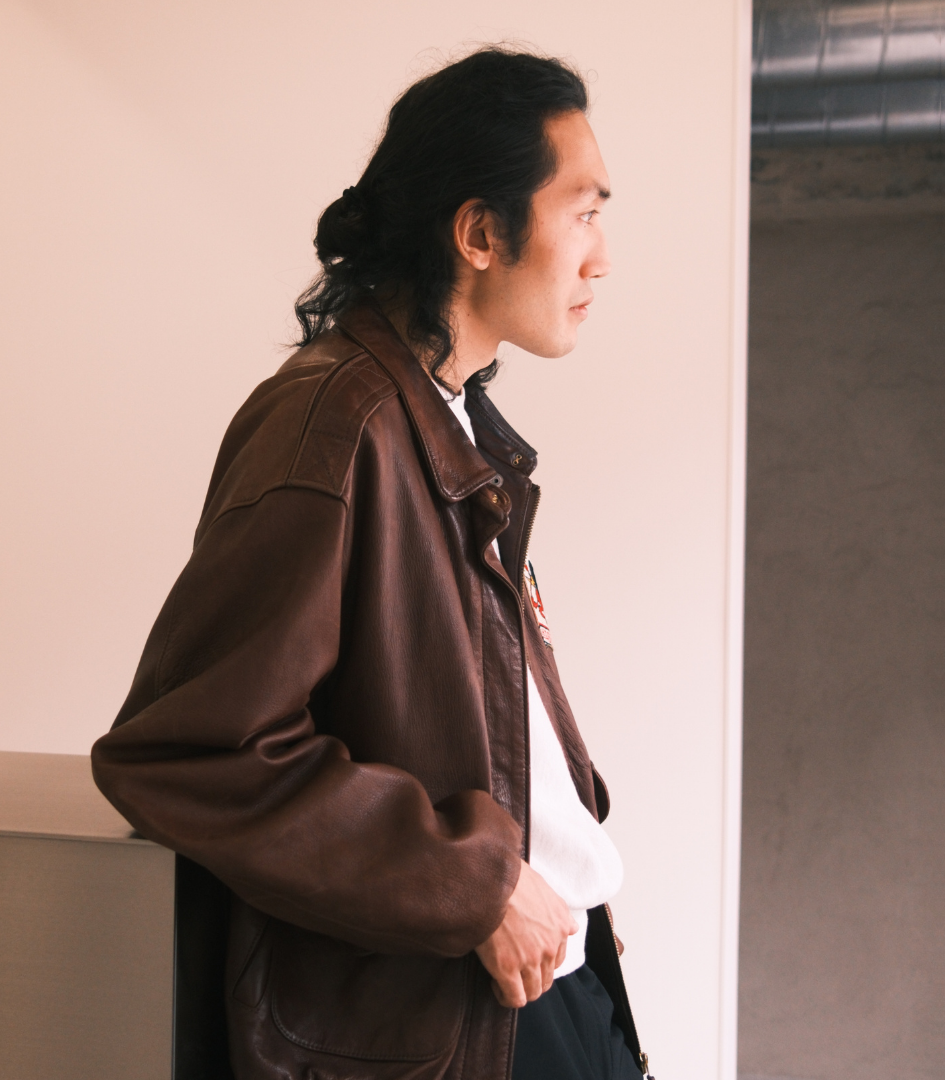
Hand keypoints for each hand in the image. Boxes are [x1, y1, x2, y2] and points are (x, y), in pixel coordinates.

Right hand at [474, 860, 576, 1007]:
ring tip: (505, 981)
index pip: (557, 960)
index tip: (528, 959)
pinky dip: (507, 997)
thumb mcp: (546, 890)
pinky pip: (515, 998)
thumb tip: (571, 927)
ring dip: (521, 990)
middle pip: (546, 980)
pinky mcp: (507, 969)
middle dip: (532, 980)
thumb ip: (560, 912)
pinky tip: (496, 985)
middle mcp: (549, 947)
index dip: (542, 963)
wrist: (491, 881)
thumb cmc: (513, 879)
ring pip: (532, 992)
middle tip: (516, 973)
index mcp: (560, 928)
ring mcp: (530, 960)